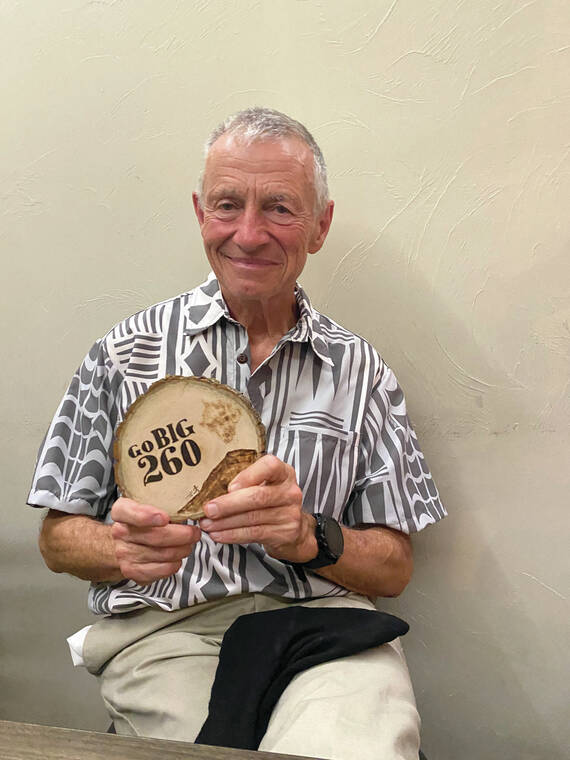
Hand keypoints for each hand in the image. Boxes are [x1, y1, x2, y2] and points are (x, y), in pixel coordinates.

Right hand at [110, 497, 200, 583]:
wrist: (123, 543)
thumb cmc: (140, 522)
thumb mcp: (145, 504)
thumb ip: (161, 503)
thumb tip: (189, 507)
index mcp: (121, 511)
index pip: (129, 512)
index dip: (147, 516)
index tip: (164, 517)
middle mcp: (120, 532)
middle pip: (155, 536)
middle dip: (182, 535)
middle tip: (194, 532)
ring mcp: (124, 553)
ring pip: (162, 554)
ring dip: (182, 550)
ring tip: (188, 544)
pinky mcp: (133, 570)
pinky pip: (160, 569)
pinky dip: (174, 564)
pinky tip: (177, 557)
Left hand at [199, 454, 317, 562]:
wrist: (294, 530)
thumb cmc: (271, 503)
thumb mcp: (264, 486)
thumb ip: (245, 484)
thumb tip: (211, 492)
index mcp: (283, 473)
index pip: (269, 466)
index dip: (248, 476)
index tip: (229, 487)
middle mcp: (290, 491)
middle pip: (257, 496)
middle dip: (228, 504)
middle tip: (208, 509)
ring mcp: (290, 513)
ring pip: (252, 518)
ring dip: (225, 522)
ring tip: (207, 524)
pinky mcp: (285, 533)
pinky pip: (254, 533)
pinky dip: (233, 535)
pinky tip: (219, 534)